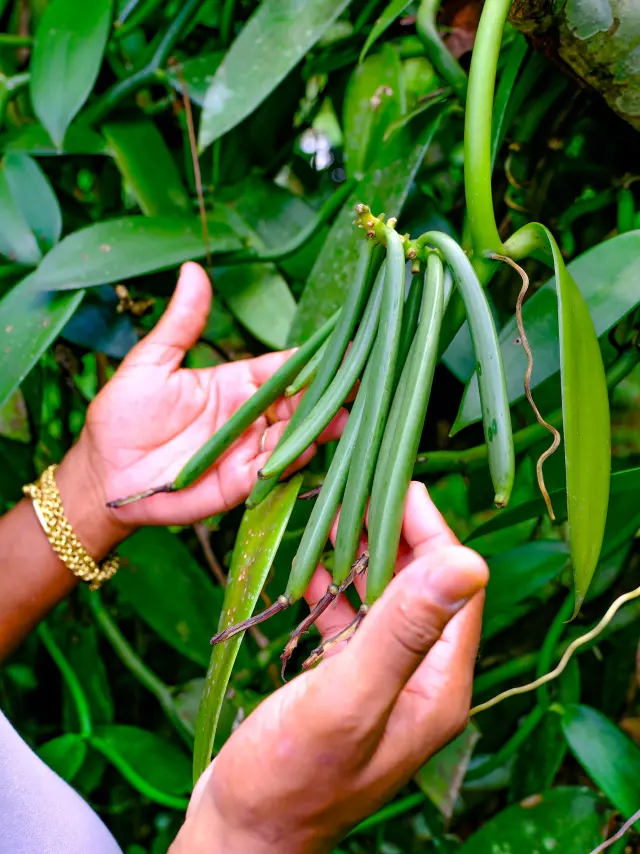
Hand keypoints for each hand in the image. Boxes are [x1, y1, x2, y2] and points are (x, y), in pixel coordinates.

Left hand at [60, 262, 345, 556]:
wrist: (104, 474)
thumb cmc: (122, 416)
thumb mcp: (150, 364)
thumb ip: (181, 324)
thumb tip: (193, 270)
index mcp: (236, 384)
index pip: (284, 369)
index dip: (314, 360)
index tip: (348, 345)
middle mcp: (250, 417)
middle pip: (299, 403)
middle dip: (329, 394)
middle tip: (362, 382)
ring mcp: (248, 451)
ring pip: (294, 436)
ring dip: (318, 428)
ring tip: (342, 415)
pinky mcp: (239, 484)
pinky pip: (271, 471)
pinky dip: (289, 460)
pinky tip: (304, 447)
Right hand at [171, 483, 487, 853]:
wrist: (242, 832)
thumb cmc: (291, 776)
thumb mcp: (348, 698)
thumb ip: (404, 630)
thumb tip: (471, 560)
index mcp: (438, 684)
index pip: (456, 587)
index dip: (434, 532)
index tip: (398, 485)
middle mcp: (419, 679)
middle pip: (421, 587)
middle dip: (392, 536)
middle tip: (356, 491)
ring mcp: (382, 681)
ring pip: (382, 599)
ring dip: (359, 557)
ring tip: (329, 516)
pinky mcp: (346, 683)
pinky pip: (350, 620)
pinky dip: (332, 588)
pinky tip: (307, 565)